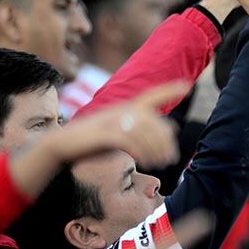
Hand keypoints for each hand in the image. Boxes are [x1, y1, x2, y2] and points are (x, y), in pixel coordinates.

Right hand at [47, 81, 187, 167]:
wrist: (61, 145)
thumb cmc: (92, 141)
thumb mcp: (119, 133)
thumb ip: (141, 129)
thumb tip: (172, 128)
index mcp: (124, 107)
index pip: (150, 95)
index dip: (167, 90)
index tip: (186, 86)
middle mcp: (119, 110)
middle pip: (152, 121)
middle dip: (165, 140)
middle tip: (171, 158)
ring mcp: (111, 121)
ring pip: (143, 131)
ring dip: (156, 149)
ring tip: (162, 163)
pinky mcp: (103, 134)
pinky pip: (130, 141)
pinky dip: (142, 152)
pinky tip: (147, 162)